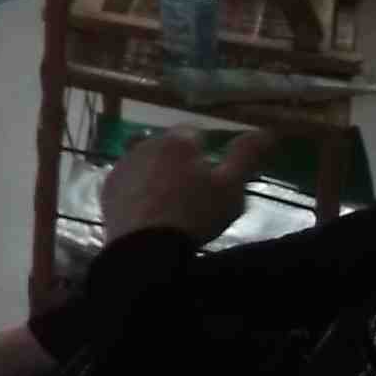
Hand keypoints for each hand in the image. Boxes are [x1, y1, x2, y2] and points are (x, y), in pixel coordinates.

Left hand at [100, 127, 278, 245]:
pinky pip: (130, 182)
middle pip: (170, 147)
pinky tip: (150, 212)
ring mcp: (123, 164)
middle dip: (182, 162)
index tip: (215, 176)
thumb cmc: (195, 213)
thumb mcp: (231, 187)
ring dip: (159, 175)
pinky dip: (140, 191)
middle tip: (196, 193)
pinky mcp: (109, 186)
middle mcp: (146, 143)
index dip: (208, 153)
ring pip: (148, 162)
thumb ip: (246, 156)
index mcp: (178, 140)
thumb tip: (267, 130)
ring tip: (173, 204)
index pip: (197, 134)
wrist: (145, 244)